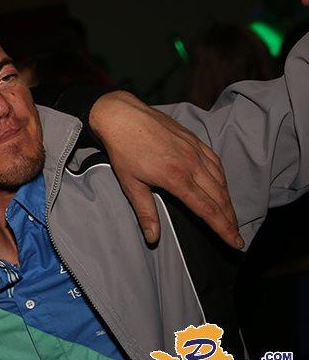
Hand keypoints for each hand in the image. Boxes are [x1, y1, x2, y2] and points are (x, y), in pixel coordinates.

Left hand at [88, 91, 243, 248]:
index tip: (236, 243)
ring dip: (228, 201)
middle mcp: (192, 164)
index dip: (223, 228)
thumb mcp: (130, 184)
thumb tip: (153, 238)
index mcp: (177, 178)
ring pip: (220, 180)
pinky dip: (222, 178)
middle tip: (238, 236)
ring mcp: (195, 150)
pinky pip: (216, 162)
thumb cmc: (124, 151)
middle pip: (219, 197)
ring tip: (231, 217)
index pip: (207, 209)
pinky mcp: (195, 140)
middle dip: (230, 219)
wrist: (122, 116)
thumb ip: (145, 213)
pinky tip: (222, 187)